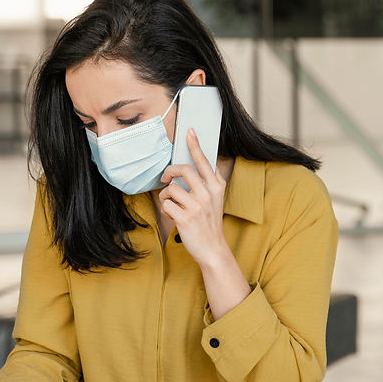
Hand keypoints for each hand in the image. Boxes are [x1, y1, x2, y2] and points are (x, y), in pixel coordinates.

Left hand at [159, 129, 229, 267]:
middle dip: (170, 171)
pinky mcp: (185, 217)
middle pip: (183, 169)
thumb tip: (197, 166)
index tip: (190, 132)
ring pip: (171, 189)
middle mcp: (208, 194)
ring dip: (166, 196)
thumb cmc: (210, 223)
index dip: (195, 145)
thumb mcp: (216, 200)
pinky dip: (166, 209)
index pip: (204, 161)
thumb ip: (209, 183)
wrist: (213, 249)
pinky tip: (173, 215)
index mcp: (216, 187)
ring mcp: (197, 206)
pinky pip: (166, 204)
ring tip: (172, 205)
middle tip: (166, 177)